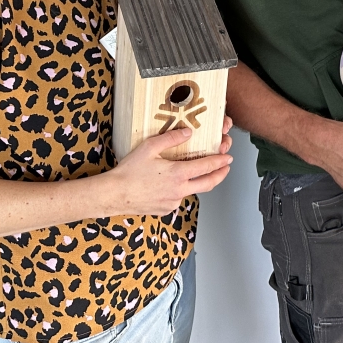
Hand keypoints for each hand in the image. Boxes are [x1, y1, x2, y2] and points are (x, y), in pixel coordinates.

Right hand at [107, 118, 233, 215]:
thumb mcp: (149, 147)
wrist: (114, 195)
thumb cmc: (129, 171)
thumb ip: (171, 138)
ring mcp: (173, 202)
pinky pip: (178, 199)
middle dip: (220, 175)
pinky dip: (182, 190)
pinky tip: (175, 184)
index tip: (228, 157)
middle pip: (208, 184)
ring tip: (202, 174)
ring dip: (200, 182)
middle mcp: (179, 190)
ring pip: (192, 191)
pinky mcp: (165, 210)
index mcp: (178, 174)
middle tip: (226, 168)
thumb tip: (188, 132)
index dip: (220, 161)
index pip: (207, 167)